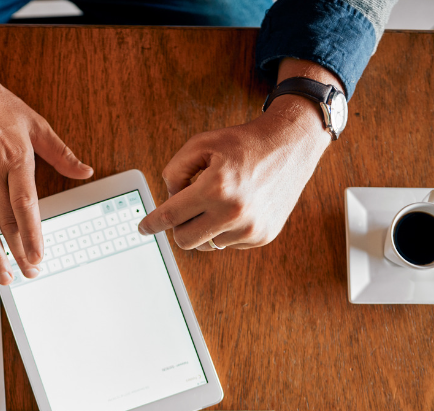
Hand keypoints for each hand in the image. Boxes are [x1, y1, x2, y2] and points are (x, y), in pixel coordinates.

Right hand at [0, 71, 93, 283]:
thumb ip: (61, 153)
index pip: (26, 206)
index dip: (33, 235)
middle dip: (18, 252)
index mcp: (16, 159)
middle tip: (28, 274)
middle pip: (6, 221)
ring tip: (3, 276)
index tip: (39, 257)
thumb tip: (85, 172)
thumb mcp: (36, 124)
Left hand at [138, 96, 330, 250]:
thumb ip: (174, 171)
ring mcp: (250, 228)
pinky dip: (226, 228)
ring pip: (206, 244)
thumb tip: (169, 201)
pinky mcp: (263, 236)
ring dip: (205, 226)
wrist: (290, 145)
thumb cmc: (242, 143)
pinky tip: (239, 206)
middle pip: (184, 239)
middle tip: (186, 208)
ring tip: (221, 200)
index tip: (143, 228)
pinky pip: (228, 243)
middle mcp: (234, 213)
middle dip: (180, 225)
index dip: (152, 224)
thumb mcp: (201, 144)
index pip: (171, 216)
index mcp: (216, 188)